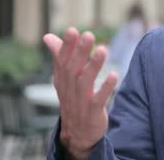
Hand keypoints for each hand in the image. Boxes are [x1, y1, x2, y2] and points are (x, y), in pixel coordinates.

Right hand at [43, 27, 118, 159]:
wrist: (77, 134)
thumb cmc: (73, 99)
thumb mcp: (64, 79)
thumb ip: (59, 57)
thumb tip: (48, 36)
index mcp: (62, 79)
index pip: (62, 60)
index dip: (67, 46)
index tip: (72, 30)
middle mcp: (70, 88)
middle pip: (73, 68)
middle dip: (80, 51)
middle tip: (89, 35)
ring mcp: (81, 101)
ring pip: (86, 82)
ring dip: (94, 66)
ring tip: (103, 50)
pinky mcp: (93, 112)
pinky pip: (99, 100)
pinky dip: (106, 88)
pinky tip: (115, 75)